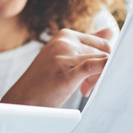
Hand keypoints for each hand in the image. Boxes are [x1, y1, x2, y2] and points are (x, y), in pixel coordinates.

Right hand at [0, 27, 114, 106]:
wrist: (22, 101)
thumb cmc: (44, 82)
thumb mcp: (66, 57)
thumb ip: (88, 44)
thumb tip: (110, 31)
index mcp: (65, 35)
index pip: (100, 43)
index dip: (102, 60)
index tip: (90, 76)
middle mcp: (64, 41)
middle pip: (103, 52)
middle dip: (101, 71)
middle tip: (86, 87)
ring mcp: (64, 56)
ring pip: (102, 61)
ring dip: (98, 79)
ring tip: (83, 90)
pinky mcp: (65, 73)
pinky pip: (94, 67)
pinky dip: (100, 75)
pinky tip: (87, 87)